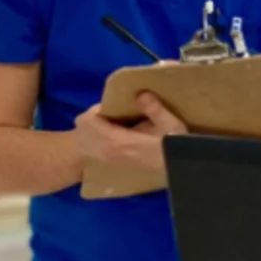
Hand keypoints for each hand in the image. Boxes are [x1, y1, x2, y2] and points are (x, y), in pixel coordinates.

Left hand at [73, 93, 187, 172]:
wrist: (177, 167)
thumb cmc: (174, 144)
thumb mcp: (171, 125)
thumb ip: (155, 109)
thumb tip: (141, 93)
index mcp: (119, 141)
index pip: (91, 123)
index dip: (96, 111)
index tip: (111, 106)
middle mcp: (109, 152)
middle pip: (83, 131)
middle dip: (91, 118)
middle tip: (109, 113)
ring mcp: (108, 159)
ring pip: (83, 140)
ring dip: (90, 129)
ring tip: (108, 123)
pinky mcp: (111, 162)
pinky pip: (89, 148)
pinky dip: (92, 138)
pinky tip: (108, 134)